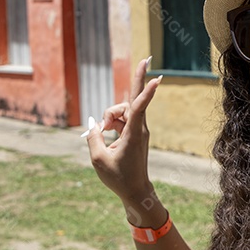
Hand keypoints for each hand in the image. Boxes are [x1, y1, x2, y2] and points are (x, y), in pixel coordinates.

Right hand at [85, 57, 163, 219]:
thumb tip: (94, 123)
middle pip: (131, 100)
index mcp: (133, 134)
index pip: (139, 108)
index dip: (146, 92)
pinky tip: (104, 131)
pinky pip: (122, 119)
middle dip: (137, 79)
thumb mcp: (98, 158)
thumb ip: (93, 137)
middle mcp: (139, 128)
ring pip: (122, 110)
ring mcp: (138, 130)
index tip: (156, 79)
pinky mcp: (135, 133)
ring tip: (102, 132)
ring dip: (109, 115)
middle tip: (146, 58)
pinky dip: (111, 122)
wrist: (136, 191)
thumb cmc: (118, 178)